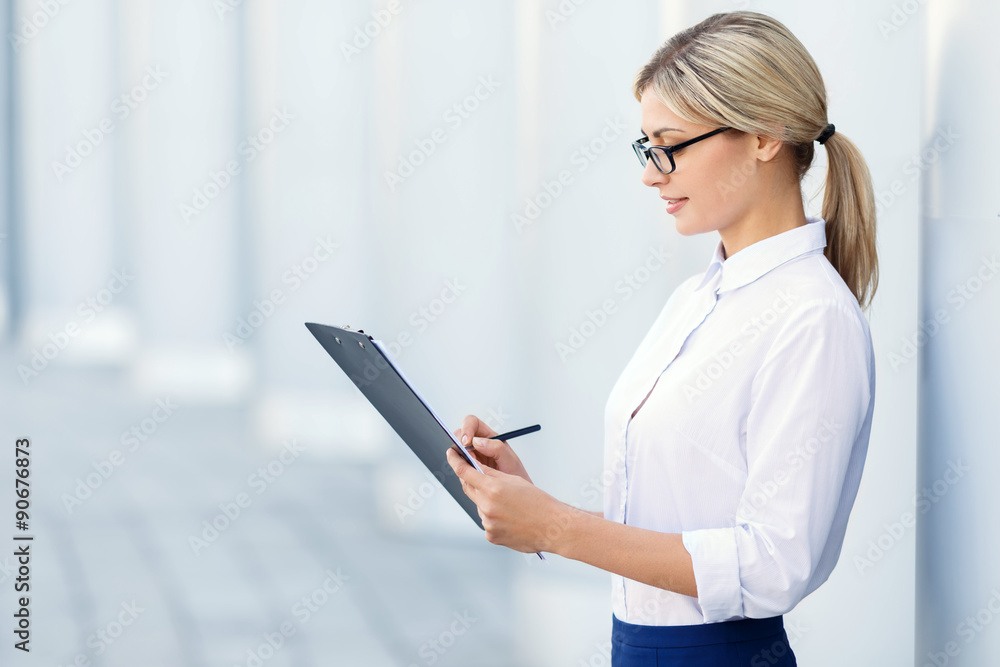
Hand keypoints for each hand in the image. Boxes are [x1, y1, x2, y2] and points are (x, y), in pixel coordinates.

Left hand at [446, 445, 575, 553]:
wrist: (552, 527)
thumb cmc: (538, 502)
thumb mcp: (514, 480)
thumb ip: (491, 474)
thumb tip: (475, 469)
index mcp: (493, 488)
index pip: (464, 471)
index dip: (454, 460)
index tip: (450, 454)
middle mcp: (487, 506)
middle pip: (468, 488)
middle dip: (471, 480)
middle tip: (476, 474)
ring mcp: (488, 523)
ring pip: (479, 506)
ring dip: (486, 501)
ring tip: (508, 503)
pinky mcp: (491, 535)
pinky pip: (486, 521)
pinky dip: (493, 517)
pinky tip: (510, 517)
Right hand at [453, 414, 532, 483]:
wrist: (516, 491)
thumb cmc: (515, 474)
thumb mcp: (510, 460)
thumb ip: (496, 448)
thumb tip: (477, 441)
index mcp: (489, 436)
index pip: (472, 422)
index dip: (466, 428)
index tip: (467, 441)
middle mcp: (479, 443)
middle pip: (460, 434)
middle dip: (459, 441)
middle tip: (464, 454)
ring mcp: (472, 455)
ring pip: (457, 448)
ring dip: (458, 454)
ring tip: (468, 464)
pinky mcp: (468, 466)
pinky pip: (458, 462)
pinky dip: (459, 465)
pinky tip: (468, 472)